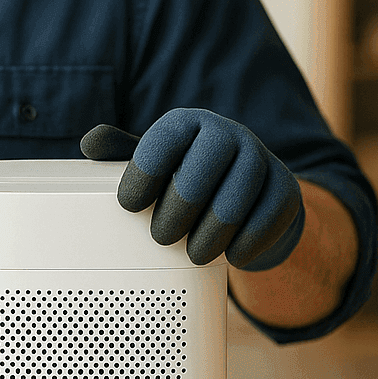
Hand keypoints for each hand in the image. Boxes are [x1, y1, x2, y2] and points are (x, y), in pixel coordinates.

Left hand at [79, 108, 303, 270]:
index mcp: (188, 123)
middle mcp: (227, 133)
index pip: (164, 140)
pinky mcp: (287, 188)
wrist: (248, 195)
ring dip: (212, 232)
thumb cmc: (187, 177)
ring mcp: (262, 158)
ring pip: (237, 196)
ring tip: (193, 253)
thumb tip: (90, 144)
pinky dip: (247, 241)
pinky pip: (270, 216)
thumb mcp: (155, 163)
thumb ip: (122, 153)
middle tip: (161, 236)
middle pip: (203, 167)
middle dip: (179, 208)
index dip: (143, 174)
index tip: (128, 205)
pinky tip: (230, 254)